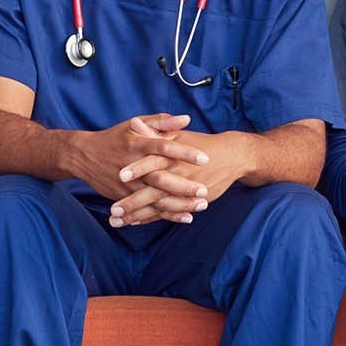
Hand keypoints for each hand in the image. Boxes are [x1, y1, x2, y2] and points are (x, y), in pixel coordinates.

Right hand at [72, 114, 207, 204]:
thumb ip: (162, 122)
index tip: (204, 158)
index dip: (184, 153)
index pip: (164, 148)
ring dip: (178, 204)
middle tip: (204, 190)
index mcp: (138, 144)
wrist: (84, 156)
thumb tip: (186, 119)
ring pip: (155, 198)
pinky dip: (166, 214)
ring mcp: (128, 184)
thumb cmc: (115, 137)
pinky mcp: (124, 197)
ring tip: (200, 206)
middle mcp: (133, 165)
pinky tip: (185, 216)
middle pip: (161, 177)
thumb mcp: (136, 124)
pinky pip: (147, 209)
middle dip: (183, 186)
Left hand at [107, 126, 254, 226]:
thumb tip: (134, 123)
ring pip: (158, 206)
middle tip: (113, 210)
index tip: (119, 176)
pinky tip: (134, 223)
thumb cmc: (201, 143)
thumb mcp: (178, 135)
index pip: (153, 162)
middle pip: (153, 190)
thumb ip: (155, 131)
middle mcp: (179, 174)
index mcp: (174, 156)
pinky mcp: (190, 201)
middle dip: (133, 201)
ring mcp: (184, 191)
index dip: (137, 169)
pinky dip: (151, 218)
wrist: (232, 156)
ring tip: (116, 222)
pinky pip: (167, 212)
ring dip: (137, 215)